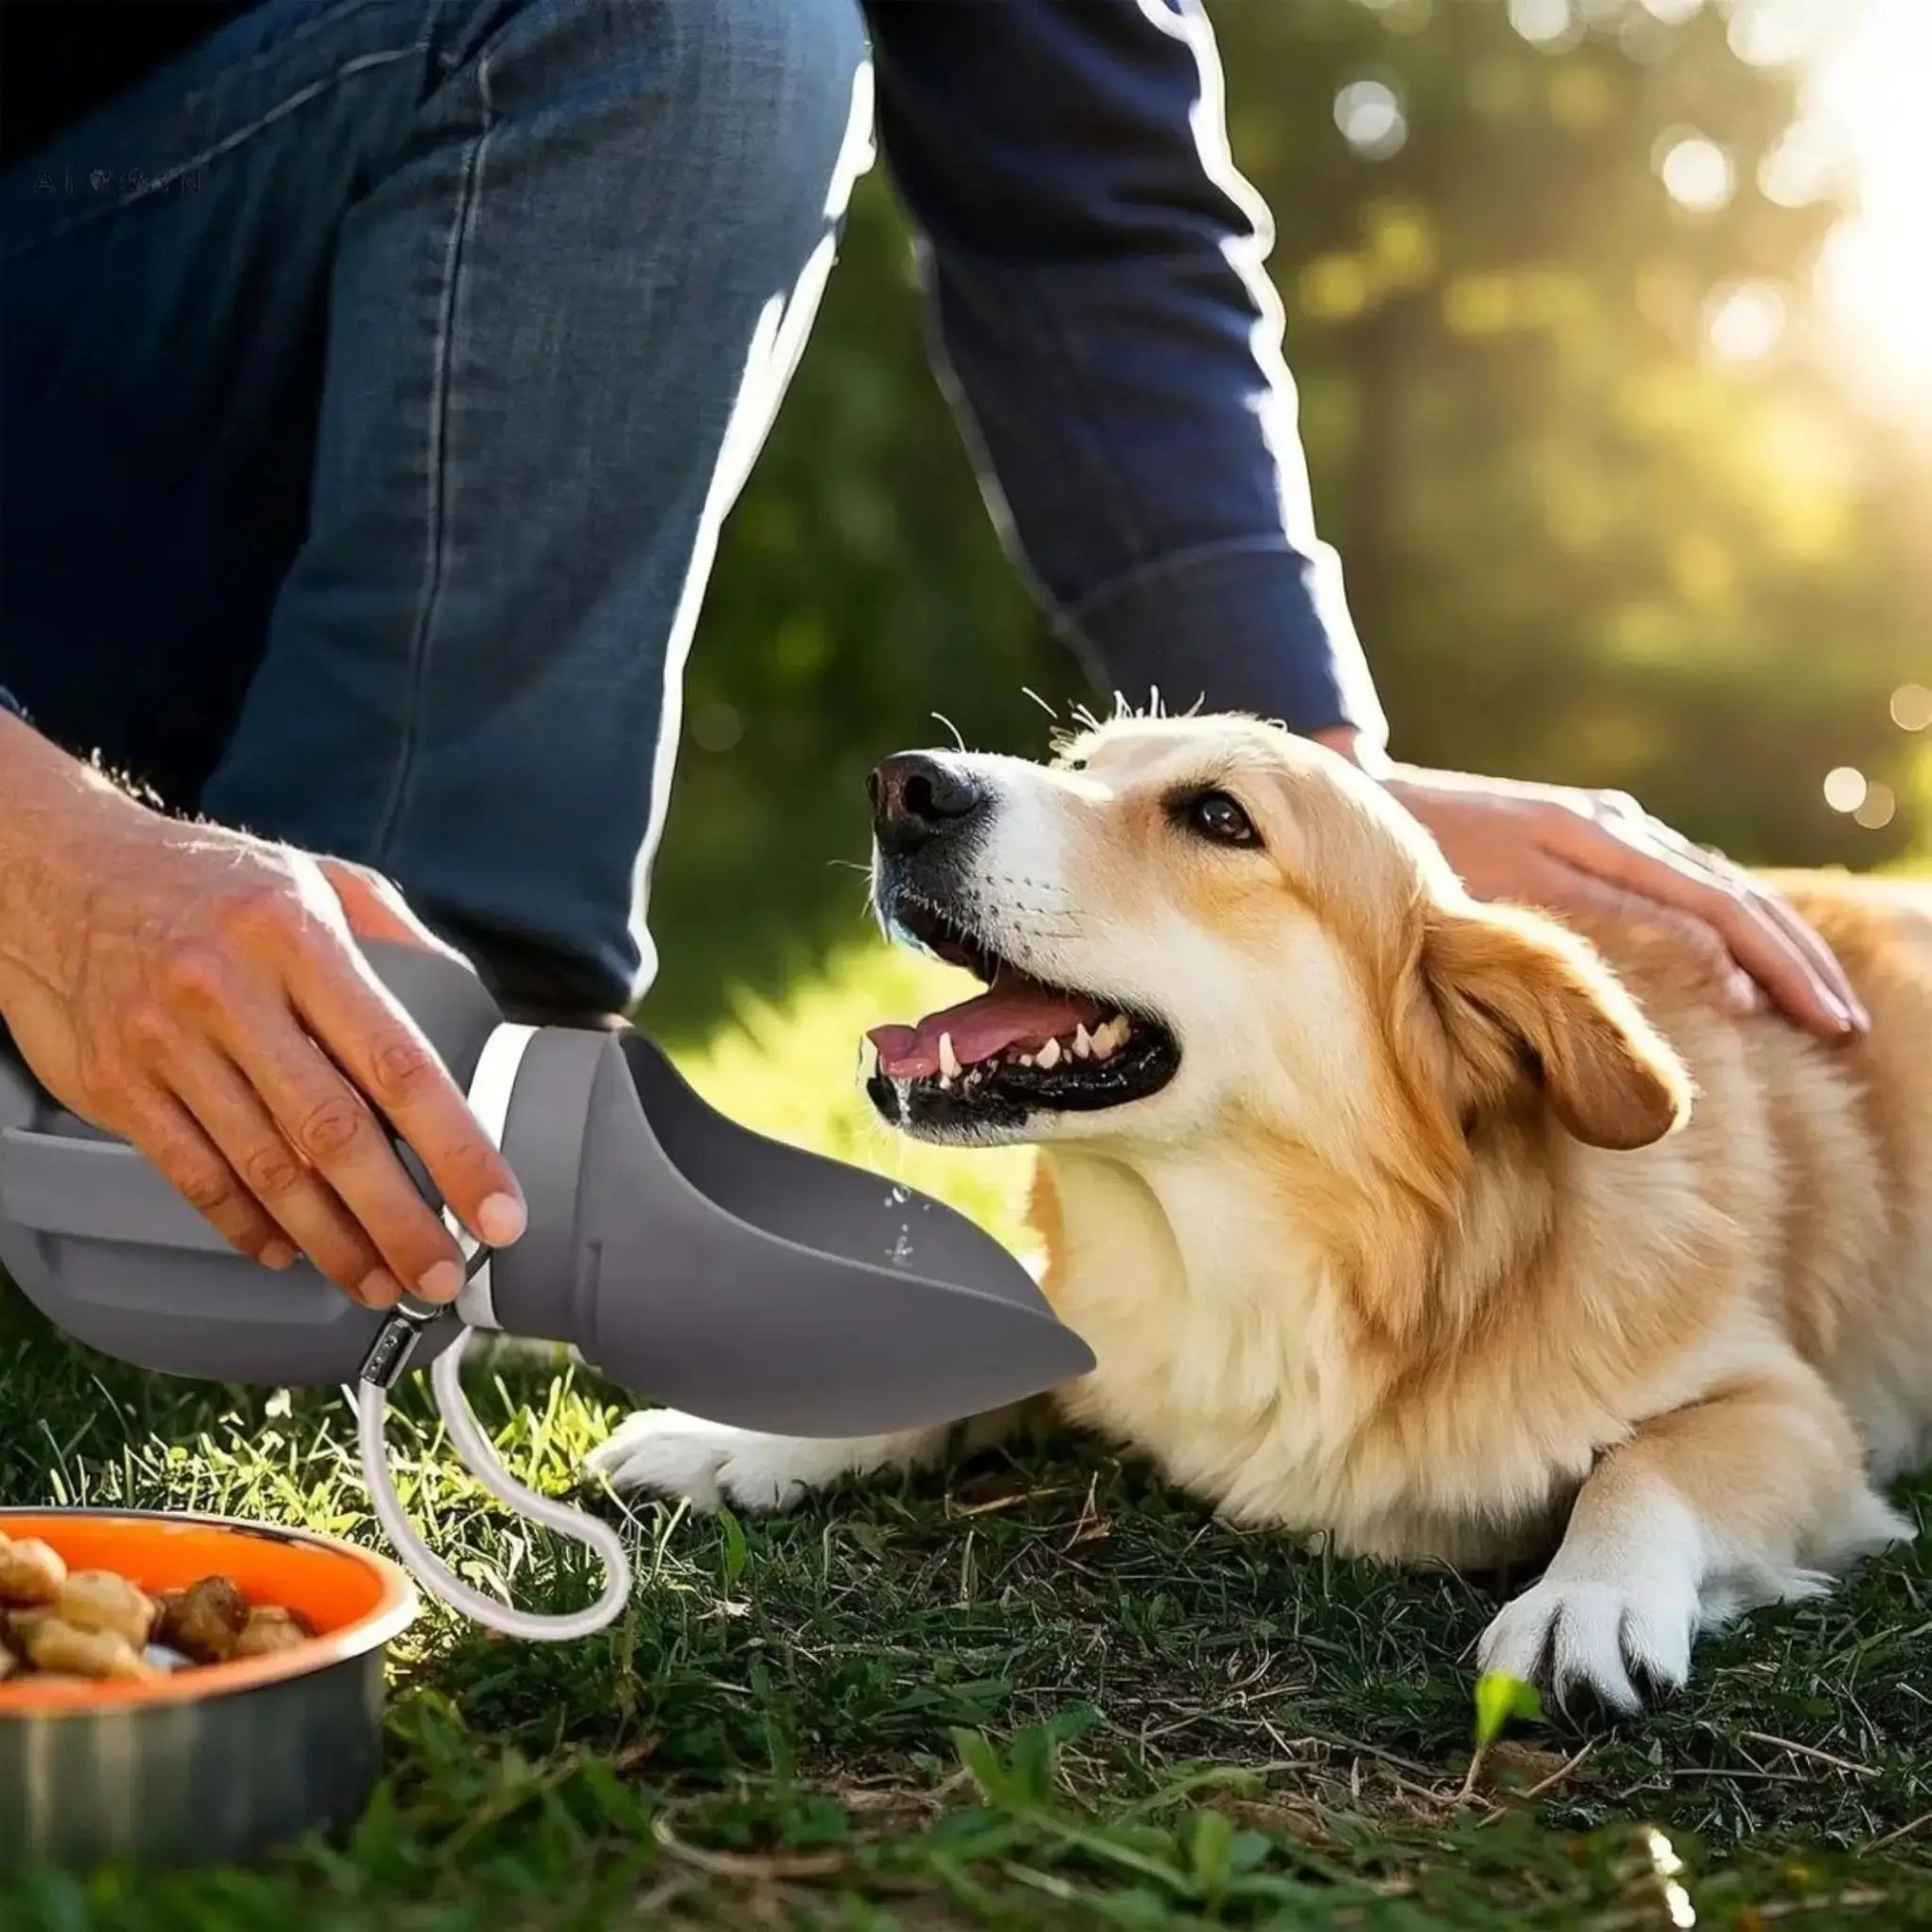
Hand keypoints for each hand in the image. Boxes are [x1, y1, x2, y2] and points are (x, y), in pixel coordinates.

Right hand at [0, 724, 526, 1306]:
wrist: (53, 868)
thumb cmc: (209, 879)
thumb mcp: (315, 876)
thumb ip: (396, 936)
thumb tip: (472, 1005)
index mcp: (298, 937)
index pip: (398, 1061)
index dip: (457, 1147)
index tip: (498, 1207)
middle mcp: (229, 991)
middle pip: (333, 1134)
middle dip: (400, 1219)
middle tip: (443, 1276)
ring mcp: (164, 1041)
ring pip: (264, 1169)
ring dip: (331, 1240)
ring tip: (380, 1280)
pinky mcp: (114, 1084)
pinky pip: (192, 1174)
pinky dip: (245, 1224)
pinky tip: (287, 1251)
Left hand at [1311, 729, 1867, 1040]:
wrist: (1361, 798)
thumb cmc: (1411, 871)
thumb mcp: (1490, 913)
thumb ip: (1590, 941)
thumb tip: (1704, 979)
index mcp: (1590, 844)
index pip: (1711, 911)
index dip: (1770, 968)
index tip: (1814, 1023)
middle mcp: (1610, 826)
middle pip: (1729, 895)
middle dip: (1794, 962)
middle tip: (1847, 1024)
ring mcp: (1604, 824)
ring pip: (1713, 884)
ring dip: (1771, 943)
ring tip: (1821, 1002)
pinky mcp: (1591, 833)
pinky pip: (1680, 878)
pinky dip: (1727, 919)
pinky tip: (1751, 963)